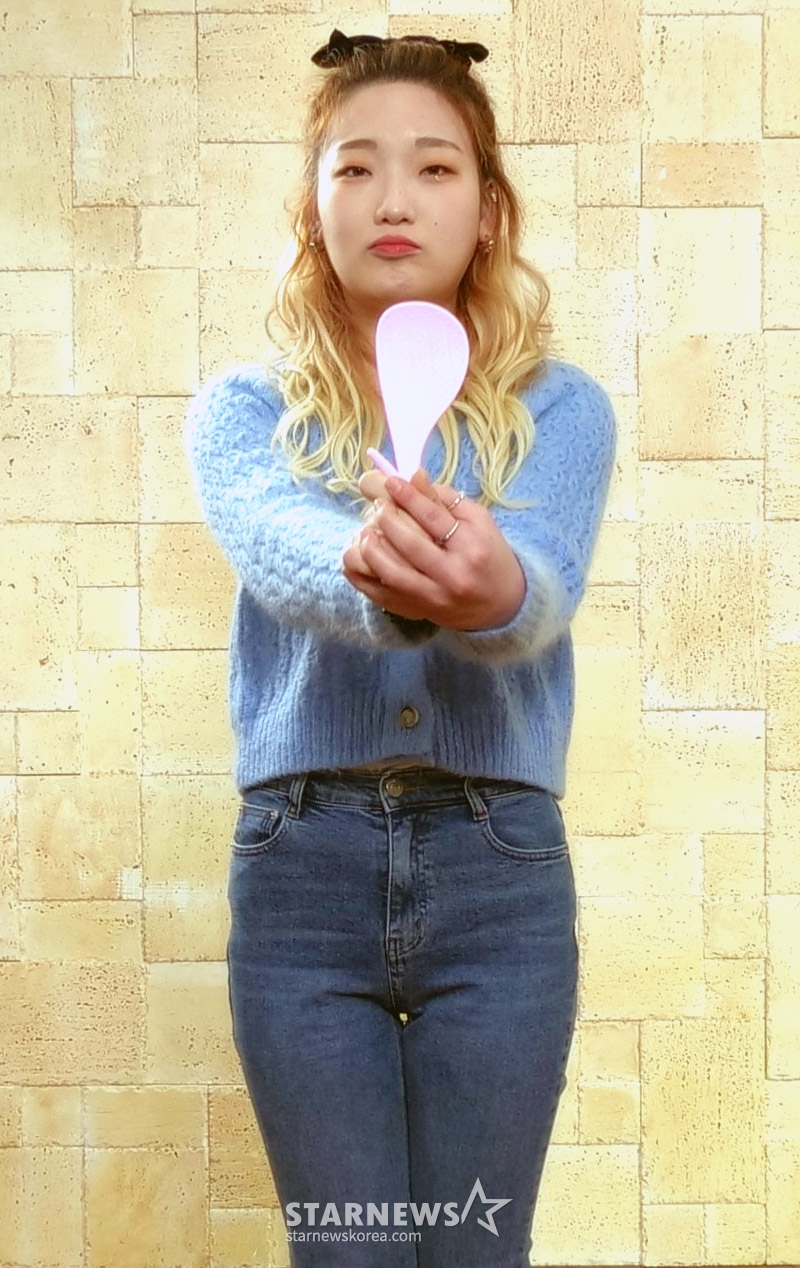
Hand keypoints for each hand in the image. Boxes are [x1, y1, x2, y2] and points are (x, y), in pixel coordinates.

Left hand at [342, 468, 525, 629]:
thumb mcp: (480, 522)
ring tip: (364, 532)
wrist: (502, 605)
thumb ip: (447, 500)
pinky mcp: (420, 611)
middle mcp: (453, 575)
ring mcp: (435, 597)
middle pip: (411, 545)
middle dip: (387, 521)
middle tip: (377, 506)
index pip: (434, 518)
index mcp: (472, 548)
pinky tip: (354, 560)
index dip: (408, 497)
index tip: (391, 482)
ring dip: (372, 551)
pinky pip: (384, 596)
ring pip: (394, 574)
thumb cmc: (490, 555)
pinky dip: (364, 579)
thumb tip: (413, 476)